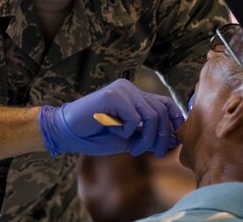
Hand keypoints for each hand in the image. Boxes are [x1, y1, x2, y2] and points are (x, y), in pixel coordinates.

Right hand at [39, 79, 183, 157]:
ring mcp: (122, 90)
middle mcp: (130, 89)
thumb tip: (172, 140)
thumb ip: (147, 136)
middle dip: (162, 136)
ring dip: (146, 138)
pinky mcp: (113, 95)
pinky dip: (127, 132)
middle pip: (161, 110)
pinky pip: (134, 118)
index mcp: (134, 95)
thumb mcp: (128, 138)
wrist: (67, 132)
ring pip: (151, 115)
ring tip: (134, 149)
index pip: (165, 102)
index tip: (175, 141)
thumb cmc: (96, 136)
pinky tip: (113, 131)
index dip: (175, 120)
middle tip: (155, 153)